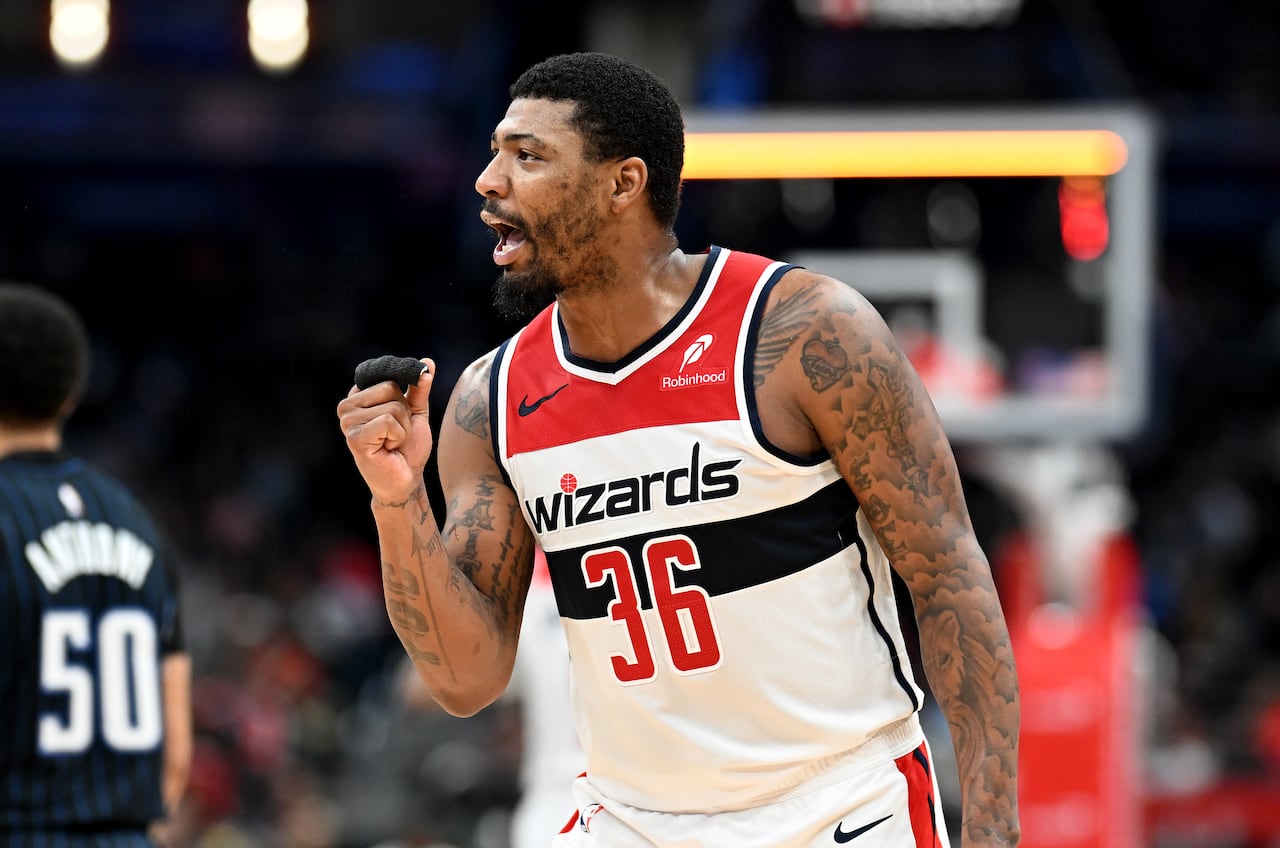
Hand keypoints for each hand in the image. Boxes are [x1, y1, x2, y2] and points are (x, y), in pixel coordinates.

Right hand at [337, 357, 435, 504]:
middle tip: (396, 433)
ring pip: (393, 405)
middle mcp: (347, 406)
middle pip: (390, 387)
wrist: (407, 479)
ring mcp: (348, 422)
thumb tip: (427, 362)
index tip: (400, 413)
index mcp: (358, 396)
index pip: (387, 374)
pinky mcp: (354, 438)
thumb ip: (418, 388)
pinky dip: (399, 436)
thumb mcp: (416, 412)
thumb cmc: (408, 447)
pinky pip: (389, 421)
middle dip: (404, 412)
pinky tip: (388, 448)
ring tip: (392, 441)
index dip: (403, 393)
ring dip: (403, 426)